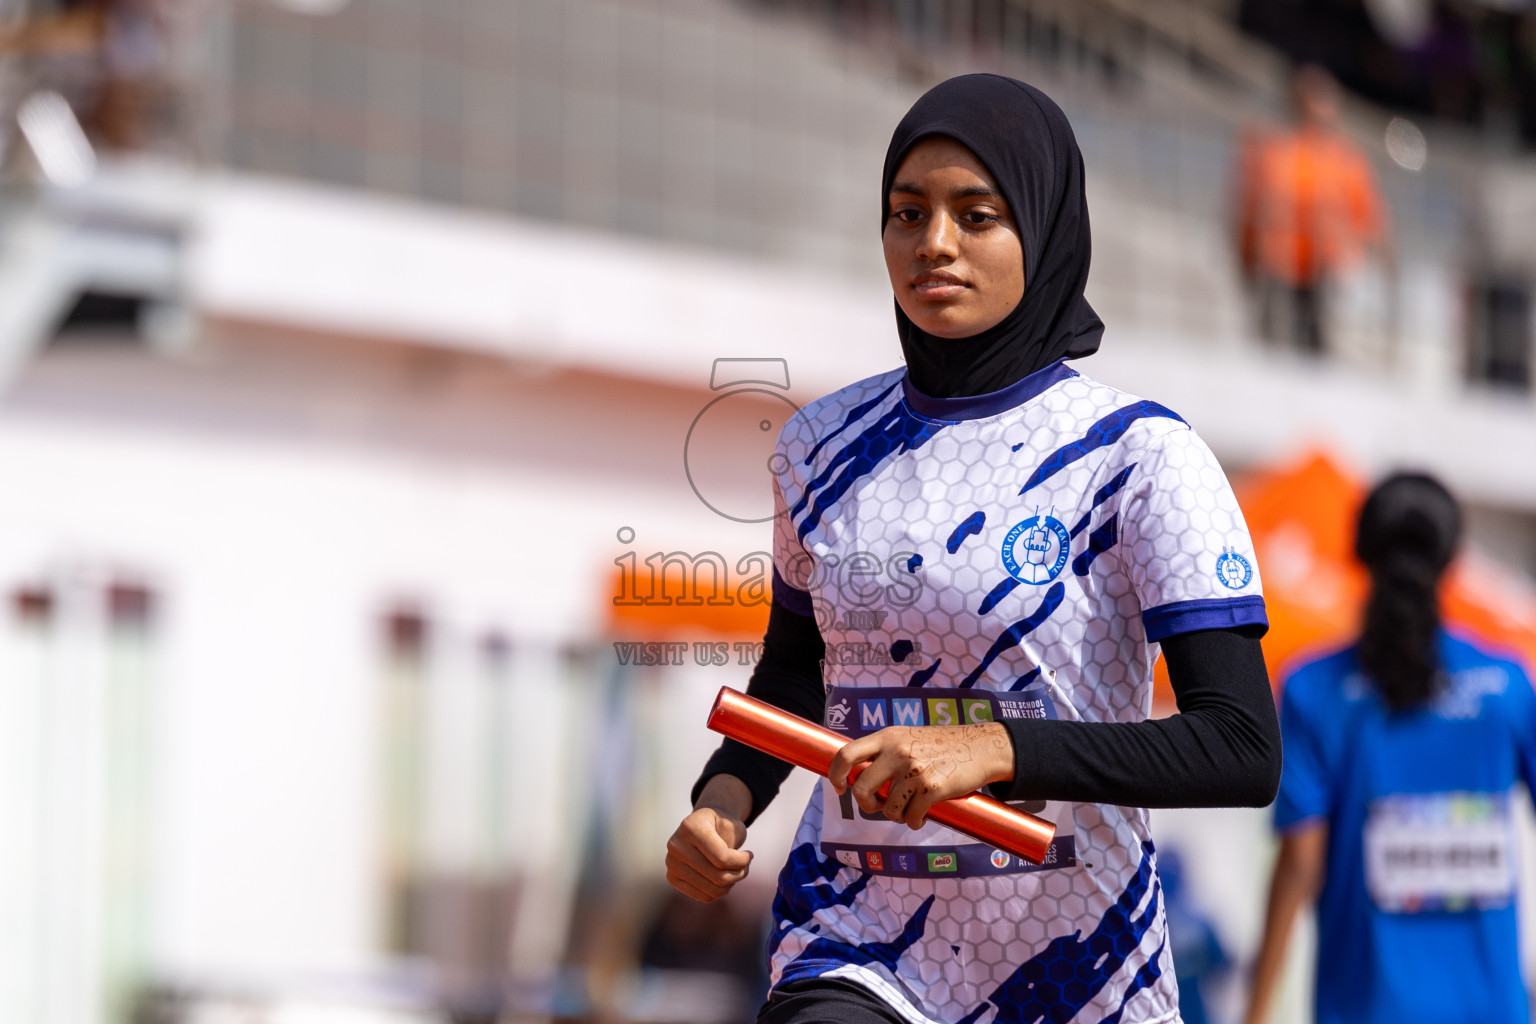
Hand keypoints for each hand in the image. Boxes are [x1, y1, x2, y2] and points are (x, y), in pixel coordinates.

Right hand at [665, 776, 752, 901]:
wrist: (701, 825)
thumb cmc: (721, 825)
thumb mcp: (733, 824)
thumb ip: (736, 843)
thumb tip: (734, 869)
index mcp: (691, 827)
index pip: (722, 858)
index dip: (742, 861)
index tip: (749, 855)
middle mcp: (676, 845)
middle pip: (718, 877)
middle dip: (739, 874)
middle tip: (745, 866)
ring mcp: (671, 863)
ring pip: (712, 890)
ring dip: (731, 884)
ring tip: (735, 872)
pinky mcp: (672, 877)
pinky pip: (704, 897)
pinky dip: (719, 891)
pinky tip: (722, 877)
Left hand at [828, 723, 1013, 829]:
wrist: (980, 747)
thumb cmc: (942, 745)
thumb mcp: (907, 736)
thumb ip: (884, 751)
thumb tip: (859, 774)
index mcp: (887, 737)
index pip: (846, 754)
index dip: (835, 774)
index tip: (839, 788)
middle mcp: (897, 751)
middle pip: (861, 789)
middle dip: (867, 805)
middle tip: (879, 806)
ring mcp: (914, 770)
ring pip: (888, 808)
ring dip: (897, 815)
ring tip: (910, 808)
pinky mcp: (932, 788)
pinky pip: (911, 817)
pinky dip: (915, 822)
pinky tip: (922, 816)